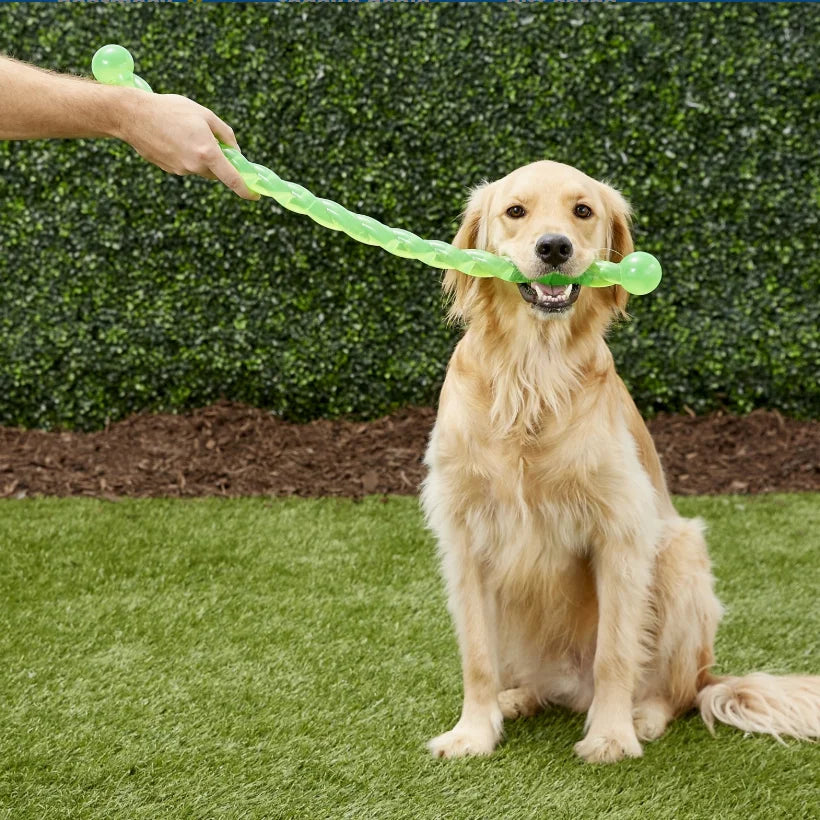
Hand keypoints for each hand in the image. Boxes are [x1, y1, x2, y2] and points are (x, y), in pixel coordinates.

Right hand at [117, 91, 259, 200]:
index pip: (233, 179)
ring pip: (201, 168)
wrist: (131, 116)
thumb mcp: (204, 114)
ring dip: (201, 155)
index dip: (247, 190)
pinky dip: (186, 155)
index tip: (256, 195)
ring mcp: (181, 170)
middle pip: (217, 171)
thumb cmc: (170, 109)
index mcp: (207, 153)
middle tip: (213, 141)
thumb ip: (225, 134)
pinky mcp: (170, 170)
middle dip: (219, 160)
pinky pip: (186, 165)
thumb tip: (235, 152)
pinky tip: (173, 138)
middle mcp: (195, 166)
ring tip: (185, 132)